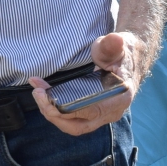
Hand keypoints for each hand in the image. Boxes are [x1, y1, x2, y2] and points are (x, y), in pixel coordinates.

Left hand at [29, 30, 149, 134]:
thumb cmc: (121, 54)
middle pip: (78, 126)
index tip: (47, 95)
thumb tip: (115, 39)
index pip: (91, 111)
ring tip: (38, 92)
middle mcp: (111, 112)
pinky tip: (44, 95)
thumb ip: (111, 45)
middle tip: (38, 93)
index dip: (67, 107)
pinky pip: (72, 120)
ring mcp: (102, 116)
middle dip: (53, 113)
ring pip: (73, 125)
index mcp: (119, 98)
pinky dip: (56, 111)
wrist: (129, 60)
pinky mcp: (93, 114)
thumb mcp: (116, 46)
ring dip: (51, 112)